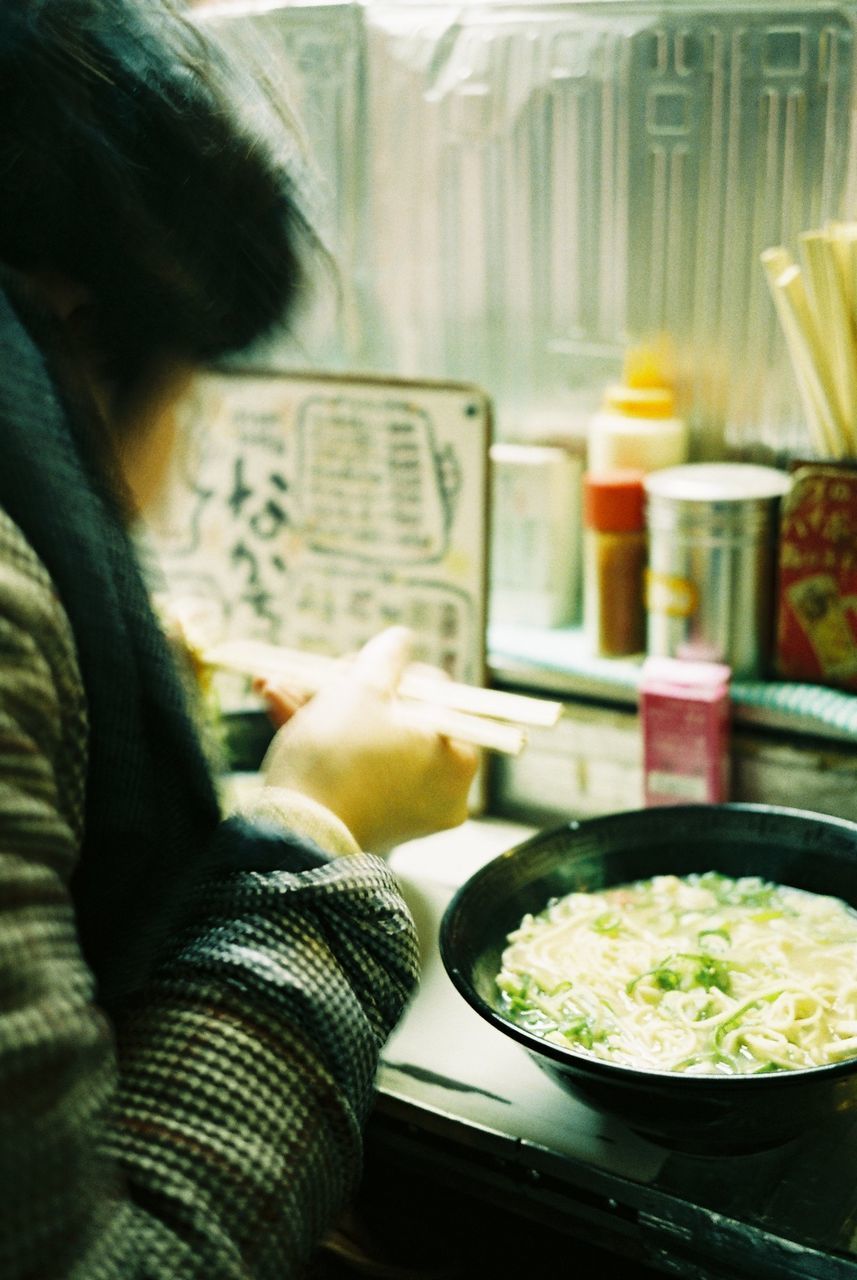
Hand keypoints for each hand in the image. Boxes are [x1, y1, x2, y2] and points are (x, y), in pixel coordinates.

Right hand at [260, 627, 479, 852]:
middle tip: (310, 675)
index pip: (433, 690)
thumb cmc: (337, 753)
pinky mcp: (375, 822)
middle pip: (395, 717)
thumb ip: (387, 656)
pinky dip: (324, 744)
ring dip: (321, 711)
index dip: (388, 670)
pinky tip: (279, 710)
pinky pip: (357, 770)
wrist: (296, 835)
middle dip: (342, 690)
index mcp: (460, 753)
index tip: (352, 666)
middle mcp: (446, 788)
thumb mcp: (363, 687)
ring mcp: (410, 810)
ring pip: (368, 742)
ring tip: (275, 686)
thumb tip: (401, 639)